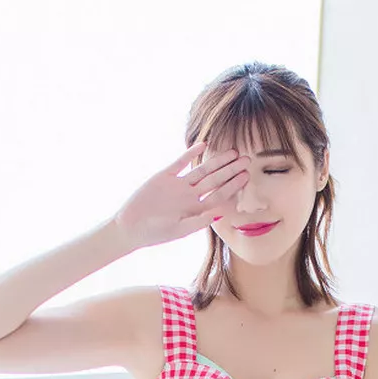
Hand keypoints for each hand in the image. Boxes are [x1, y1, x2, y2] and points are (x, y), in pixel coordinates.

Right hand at [113, 143, 248, 250]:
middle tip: (246, 159)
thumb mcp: (179, 230)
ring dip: (216, 161)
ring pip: (201, 170)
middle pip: (214, 180)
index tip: (246, 176)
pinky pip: (180, 163)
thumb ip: (198, 221)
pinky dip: (191, 153)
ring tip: (232, 152)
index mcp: (195, 209)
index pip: (218, 194)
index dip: (232, 185)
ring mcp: (178, 184)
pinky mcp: (164, 176)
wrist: (130, 227)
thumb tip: (220, 213)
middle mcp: (190, 195)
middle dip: (230, 170)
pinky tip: (204, 145)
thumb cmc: (155, 233)